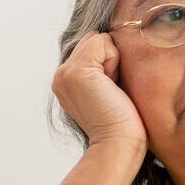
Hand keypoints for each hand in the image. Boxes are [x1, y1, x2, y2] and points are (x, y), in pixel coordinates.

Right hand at [52, 33, 146, 152]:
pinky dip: (114, 61)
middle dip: (110, 60)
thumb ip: (101, 71)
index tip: (110, 93)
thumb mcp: (106, 92)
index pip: (90, 49)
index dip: (108, 64)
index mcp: (66, 82)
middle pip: (93, 41)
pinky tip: (111, 86)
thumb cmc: (123, 125)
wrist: (118, 144)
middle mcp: (61, 76)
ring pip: (98, 40)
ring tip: (111, 90)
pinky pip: (102, 42)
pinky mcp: (77, 71)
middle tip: (111, 91)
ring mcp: (65, 73)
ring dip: (113, 61)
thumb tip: (113, 46)